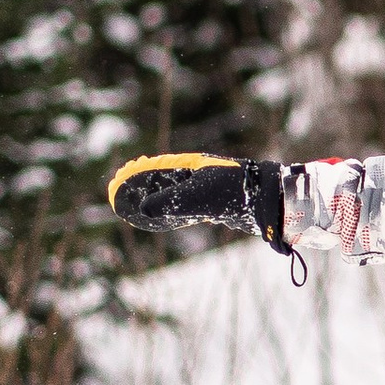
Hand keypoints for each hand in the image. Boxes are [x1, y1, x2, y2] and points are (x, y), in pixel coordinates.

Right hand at [108, 154, 288, 245]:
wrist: (265, 198)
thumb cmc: (233, 190)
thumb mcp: (197, 195)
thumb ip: (169, 202)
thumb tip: (143, 210)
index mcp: (190, 166)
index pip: (155, 168)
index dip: (136, 176)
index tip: (118, 181)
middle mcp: (195, 175)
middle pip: (161, 182)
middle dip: (141, 188)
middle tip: (119, 195)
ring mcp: (204, 189)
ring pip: (171, 195)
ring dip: (153, 201)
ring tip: (133, 209)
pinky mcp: (213, 204)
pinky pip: (183, 207)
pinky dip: (168, 211)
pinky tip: (159, 218)